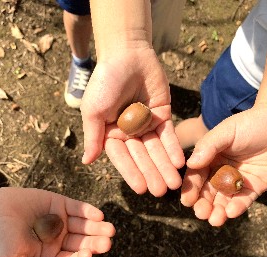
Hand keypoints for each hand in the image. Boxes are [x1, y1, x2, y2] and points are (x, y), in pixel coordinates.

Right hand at [0, 187, 115, 256]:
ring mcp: (62, 222)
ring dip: (97, 228)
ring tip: (109, 229)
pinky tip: (98, 214)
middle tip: (107, 242)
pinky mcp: (60, 204)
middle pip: (82, 244)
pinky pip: (77, 208)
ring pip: (84, 226)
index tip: (88, 255)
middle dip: (95, 243)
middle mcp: (60, 241)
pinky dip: (88, 211)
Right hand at [81, 48, 183, 196]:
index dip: (131, 173)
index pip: (122, 158)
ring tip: (174, 183)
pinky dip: (174, 148)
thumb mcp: (93, 111)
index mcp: (110, 134)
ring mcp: (146, 125)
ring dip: (165, 166)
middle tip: (161, 191)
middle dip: (152, 174)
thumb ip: (93, 137)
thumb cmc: (104, 82)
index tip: (141, 189)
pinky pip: (168, 134)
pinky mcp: (162, 115)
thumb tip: (86, 162)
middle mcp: (128, 133)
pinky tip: (181, 162)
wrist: (127, 54)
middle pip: (142, 157)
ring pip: (157, 150)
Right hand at [180, 105, 266, 225]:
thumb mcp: (225, 132)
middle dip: (203, 204)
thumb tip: (190, 164)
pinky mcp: (255, 187)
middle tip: (201, 213)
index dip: (191, 189)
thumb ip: (208, 147)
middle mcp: (221, 171)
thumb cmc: (250, 123)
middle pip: (208, 192)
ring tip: (214, 220)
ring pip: (224, 199)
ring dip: (218, 211)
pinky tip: (231, 213)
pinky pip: (244, 200)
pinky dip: (237, 207)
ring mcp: (237, 180)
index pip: (196, 176)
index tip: (186, 200)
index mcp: (209, 158)